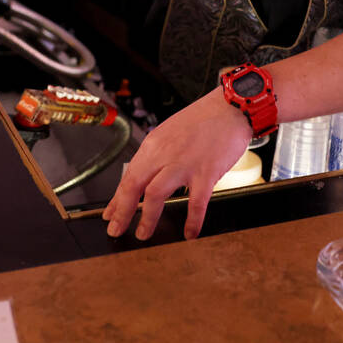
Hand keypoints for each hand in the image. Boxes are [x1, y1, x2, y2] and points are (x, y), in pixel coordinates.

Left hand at [102, 90, 250, 240]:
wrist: (231, 107)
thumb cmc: (205, 119)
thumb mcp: (171, 132)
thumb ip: (158, 154)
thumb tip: (146, 176)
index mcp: (154, 144)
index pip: (129, 175)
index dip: (117, 198)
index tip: (110, 214)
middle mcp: (164, 154)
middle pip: (134, 186)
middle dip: (122, 212)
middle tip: (116, 230)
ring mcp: (184, 164)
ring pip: (156, 195)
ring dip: (148, 218)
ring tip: (144, 234)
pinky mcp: (206, 172)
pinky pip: (196, 202)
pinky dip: (192, 221)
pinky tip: (190, 234)